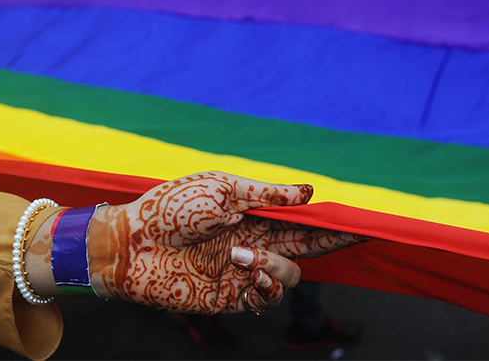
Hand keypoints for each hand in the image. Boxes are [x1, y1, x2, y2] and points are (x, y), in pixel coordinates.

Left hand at [87, 171, 364, 313]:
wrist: (131, 242)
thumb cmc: (172, 207)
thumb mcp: (222, 188)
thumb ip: (267, 194)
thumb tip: (310, 191)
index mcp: (253, 216)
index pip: (300, 220)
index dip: (328, 222)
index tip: (357, 221)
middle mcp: (254, 244)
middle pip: (305, 247)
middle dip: (329, 242)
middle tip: (352, 234)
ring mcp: (243, 272)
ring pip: (288, 276)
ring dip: (276, 266)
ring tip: (243, 255)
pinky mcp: (230, 297)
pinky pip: (265, 300)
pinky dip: (265, 286)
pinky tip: (247, 269)